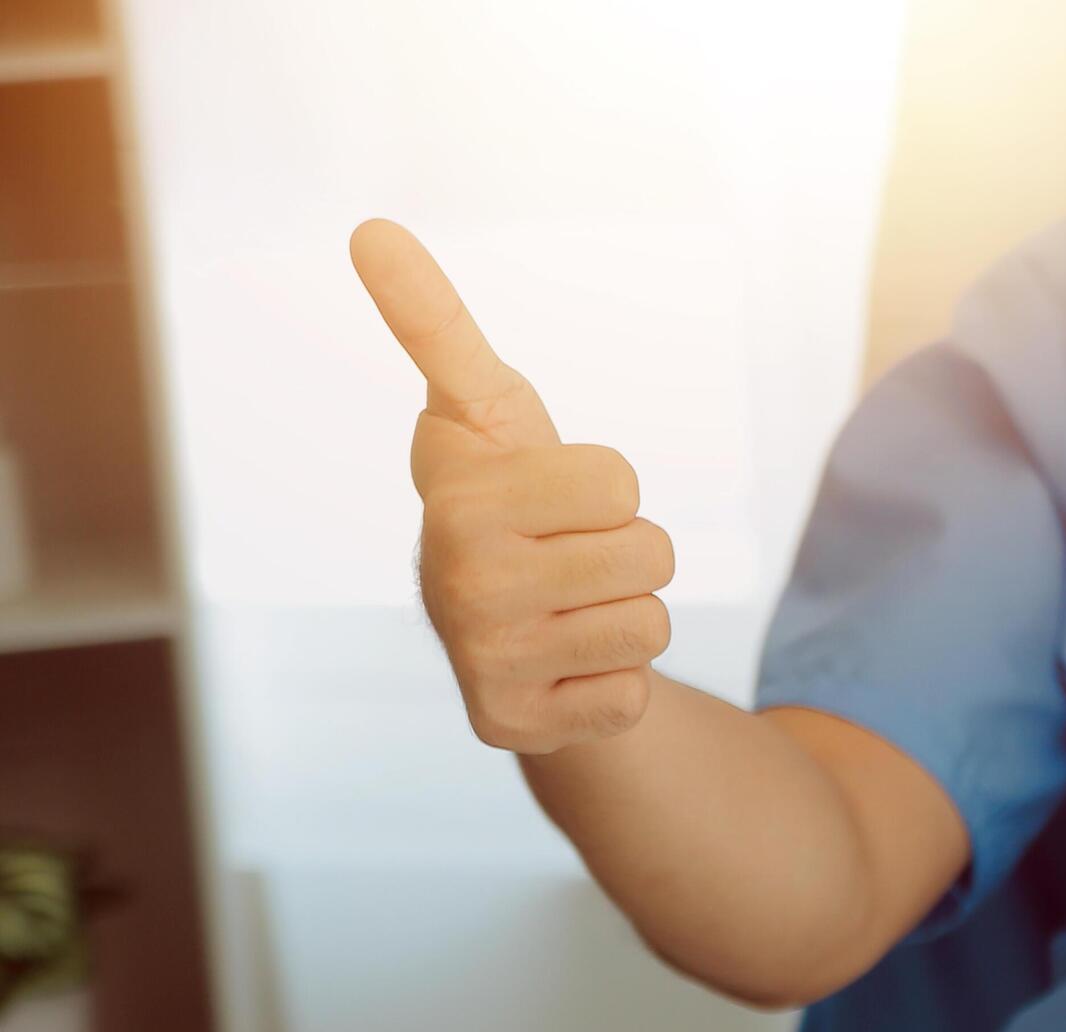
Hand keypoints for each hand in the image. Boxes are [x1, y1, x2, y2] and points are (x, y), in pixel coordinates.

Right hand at [350, 220, 673, 752]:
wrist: (500, 634)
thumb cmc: (506, 499)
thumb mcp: (481, 408)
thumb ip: (435, 323)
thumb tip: (369, 226)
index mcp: (459, 495)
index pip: (620, 478)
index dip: (607, 486)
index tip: (550, 492)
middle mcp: (459, 580)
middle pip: (653, 552)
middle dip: (630, 554)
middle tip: (570, 561)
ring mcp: (486, 661)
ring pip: (652, 624)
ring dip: (628, 618)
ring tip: (568, 612)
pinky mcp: (517, 729)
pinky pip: (634, 696)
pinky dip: (615, 687)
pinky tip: (564, 672)